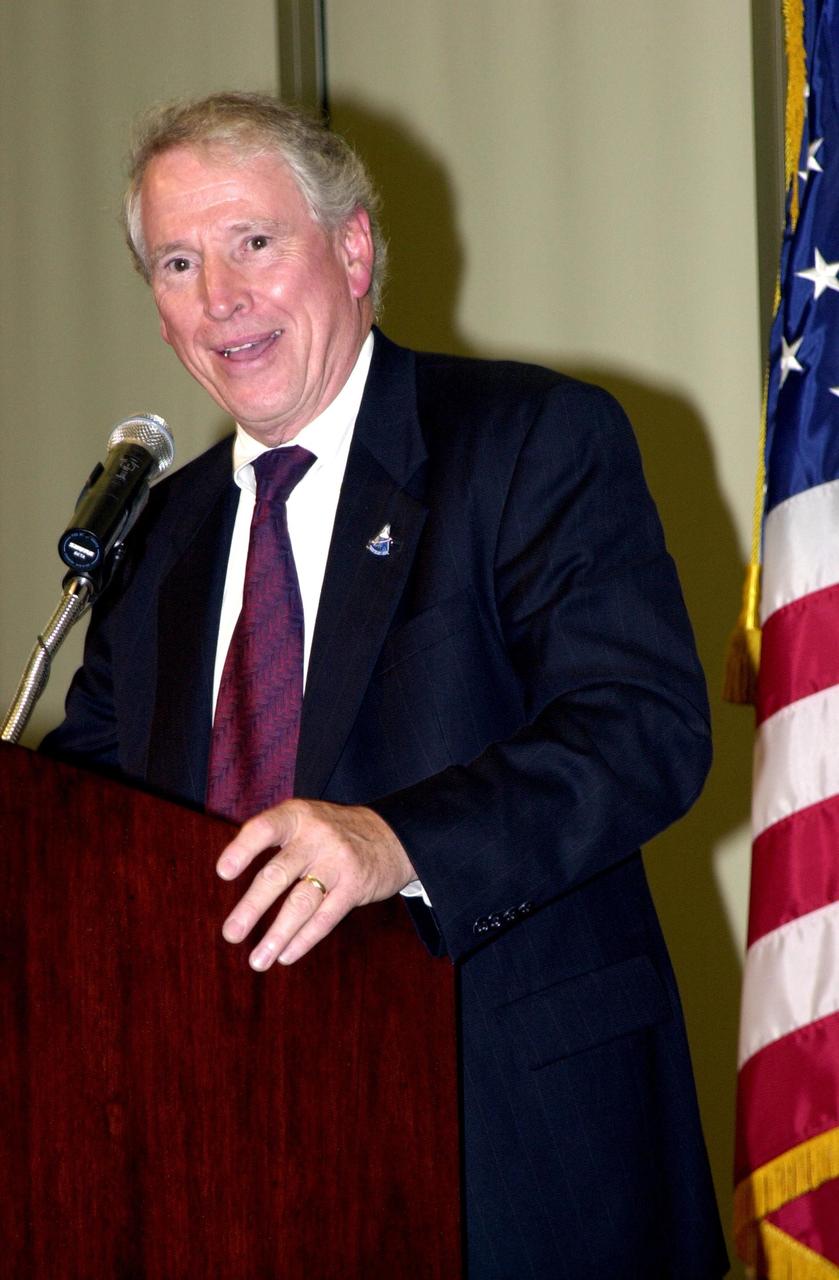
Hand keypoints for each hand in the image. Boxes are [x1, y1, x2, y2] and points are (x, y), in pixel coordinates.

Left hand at [215, 799, 415, 968]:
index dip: (243, 849)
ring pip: (301, 902)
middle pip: (278, 874)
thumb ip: (274, 838)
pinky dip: (304, 939)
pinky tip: (285, 955)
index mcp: (297, 816)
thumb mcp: (305, 819)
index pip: (264, 828)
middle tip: (230, 934)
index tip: (223, 872)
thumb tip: (225, 870)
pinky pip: (326, 917)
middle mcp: (316, 836)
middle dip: (252, 907)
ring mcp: (338, 861)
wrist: (394, 835)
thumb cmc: (332, 832)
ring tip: (256, 960)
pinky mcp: (356, 886)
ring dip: (277, 934)